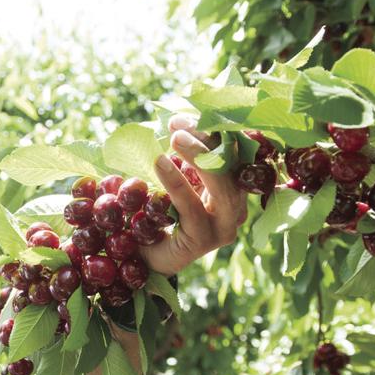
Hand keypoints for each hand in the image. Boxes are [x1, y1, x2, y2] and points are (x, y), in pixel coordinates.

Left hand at [139, 115, 247, 275]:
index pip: (230, 153)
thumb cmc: (155, 215)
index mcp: (231, 188)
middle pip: (232, 166)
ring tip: (174, 138)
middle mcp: (235, 206)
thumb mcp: (169, 181)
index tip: (182, 117)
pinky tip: (161, 163)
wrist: (140, 257)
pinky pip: (193, 207)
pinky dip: (177, 182)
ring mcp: (224, 225)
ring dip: (198, 157)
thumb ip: (179, 158)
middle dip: (208, 140)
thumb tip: (175, 122)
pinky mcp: (206, 240)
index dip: (211, 131)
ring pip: (222, 186)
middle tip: (178, 124)